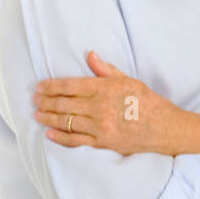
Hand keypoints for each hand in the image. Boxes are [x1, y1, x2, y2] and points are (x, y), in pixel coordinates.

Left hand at [33, 51, 171, 154]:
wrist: (164, 127)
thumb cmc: (147, 102)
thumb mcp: (129, 80)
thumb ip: (106, 70)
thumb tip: (90, 55)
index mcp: (105, 89)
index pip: (71, 86)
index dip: (52, 86)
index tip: (40, 87)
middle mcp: (99, 107)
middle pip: (65, 104)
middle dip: (46, 101)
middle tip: (35, 99)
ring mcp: (100, 127)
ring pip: (67, 122)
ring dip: (49, 118)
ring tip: (37, 114)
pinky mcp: (102, 142)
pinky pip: (76, 140)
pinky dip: (60, 137)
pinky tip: (49, 133)